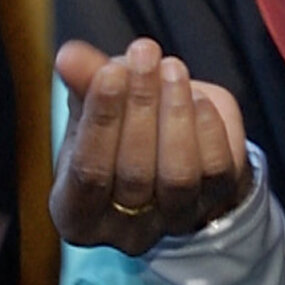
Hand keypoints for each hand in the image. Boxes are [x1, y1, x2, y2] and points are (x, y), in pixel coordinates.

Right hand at [51, 40, 250, 255]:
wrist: (170, 150)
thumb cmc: (119, 129)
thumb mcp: (93, 107)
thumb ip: (81, 83)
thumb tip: (68, 56)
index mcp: (77, 213)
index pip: (88, 173)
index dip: (101, 120)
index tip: (111, 70)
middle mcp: (124, 231)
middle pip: (134, 173)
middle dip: (141, 105)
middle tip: (145, 53)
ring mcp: (172, 222)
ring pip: (178, 175)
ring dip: (176, 113)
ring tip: (172, 68)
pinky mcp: (214, 205)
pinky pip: (216, 170)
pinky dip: (208, 129)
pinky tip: (200, 96)